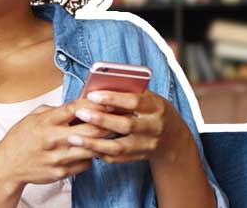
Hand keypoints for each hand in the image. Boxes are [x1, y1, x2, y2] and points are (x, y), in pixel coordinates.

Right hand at [0, 99, 114, 187]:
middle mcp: (53, 139)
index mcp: (46, 122)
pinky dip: (91, 156)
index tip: (107, 100)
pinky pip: (85, 164)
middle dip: (107, 122)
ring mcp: (58, 158)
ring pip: (92, 148)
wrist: (8, 165)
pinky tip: (91, 150)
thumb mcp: (33, 116)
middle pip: (90, 129)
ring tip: (111, 134)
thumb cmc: (21, 138)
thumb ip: (55, 110)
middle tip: (119, 117)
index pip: (75, 108)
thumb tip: (78, 105)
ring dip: (103, 141)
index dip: (94, 104)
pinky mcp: (61, 172)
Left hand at [65, 90, 189, 165]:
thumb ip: (127, 92)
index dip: (113, 98)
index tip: (92, 95)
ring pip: (119, 147)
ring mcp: (147, 145)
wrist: (173, 138)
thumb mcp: (147, 97)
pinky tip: (84, 148)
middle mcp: (153, 128)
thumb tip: (97, 87)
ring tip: (74, 138)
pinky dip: (100, 154)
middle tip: (80, 113)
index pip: (134, 102)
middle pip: (125, 125)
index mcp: (156, 108)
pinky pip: (117, 158)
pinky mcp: (140, 158)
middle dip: (101, 119)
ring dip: (94, 143)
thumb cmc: (152, 110)